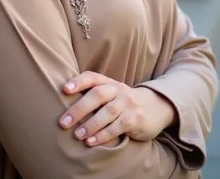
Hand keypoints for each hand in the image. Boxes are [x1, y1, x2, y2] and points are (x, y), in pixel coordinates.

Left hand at [59, 72, 175, 146]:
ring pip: (107, 112)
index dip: (78, 82)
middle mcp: (118, 90)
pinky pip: (117, 127)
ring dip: (90, 124)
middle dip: (78, 109)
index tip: (64, 90)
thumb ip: (94, 94)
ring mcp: (127, 104)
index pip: (92, 77)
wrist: (156, 107)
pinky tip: (91, 142)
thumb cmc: (124, 102)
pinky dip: (103, 135)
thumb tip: (64, 103)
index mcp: (109, 82)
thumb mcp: (112, 93)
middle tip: (63, 123)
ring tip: (77, 135)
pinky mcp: (135, 119)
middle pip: (97, 95)